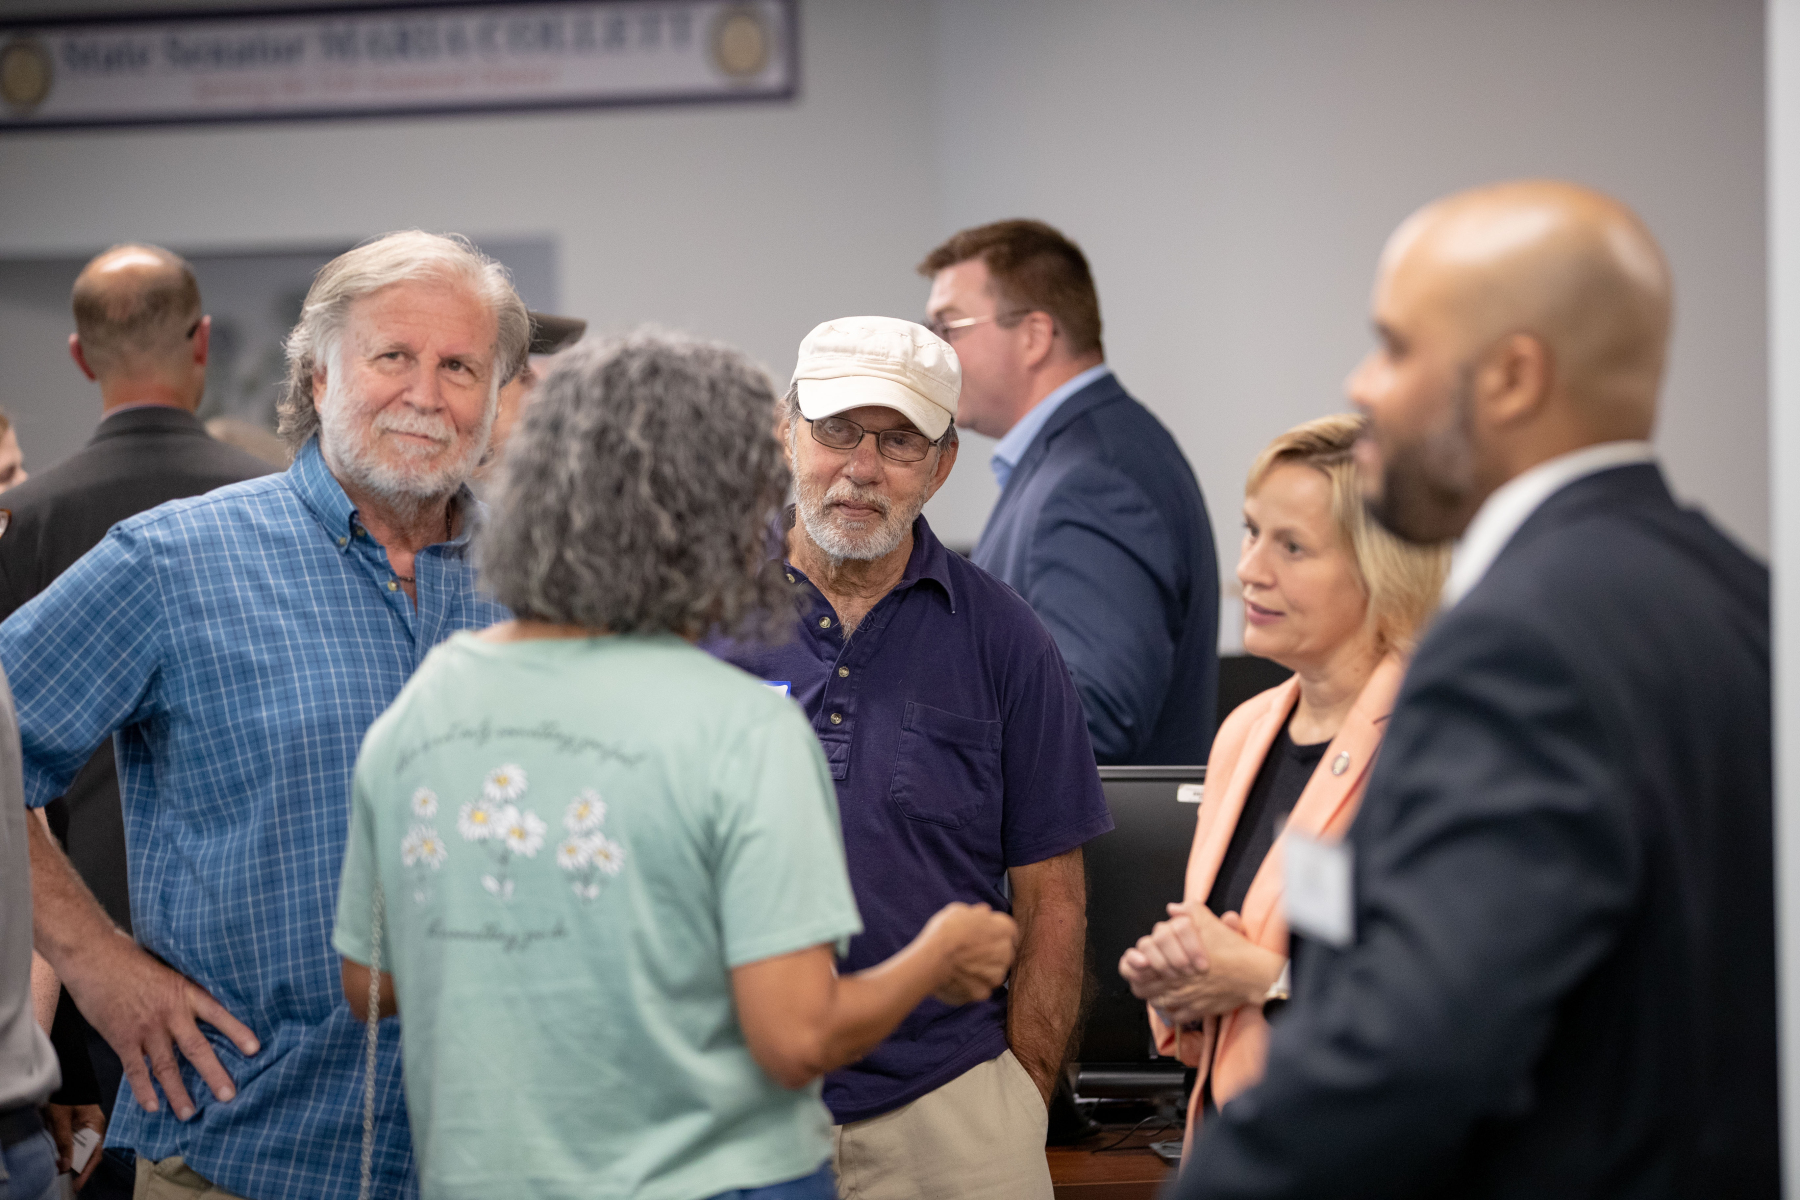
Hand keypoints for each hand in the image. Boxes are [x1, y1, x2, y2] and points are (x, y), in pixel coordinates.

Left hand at [45, 1102, 104, 1189]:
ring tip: (62, 1170)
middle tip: (66, 1180)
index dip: (86, 1170)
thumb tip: (65, 1166)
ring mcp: (89, 1124)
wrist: (68, 1074)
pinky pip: (77, 1140)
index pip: (96, 1153)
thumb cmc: (66, 1095)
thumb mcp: (61, 1119)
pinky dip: (70, 1149)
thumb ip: (64, 1142)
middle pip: (89, 1152)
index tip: (76, 1184)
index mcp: (97, 1125)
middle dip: (78, 1166)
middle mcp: (96, 1126)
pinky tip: (62, 1155)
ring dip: (73, 1158)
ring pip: (82, 1147)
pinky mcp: (81, 1122)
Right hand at [58, 931, 259, 1120]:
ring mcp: (146, 1029)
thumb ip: (183, 992)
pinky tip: (152, 1106)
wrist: (94, 957)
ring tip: (189, 1113)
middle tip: (228, 1096)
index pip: (218, 1014)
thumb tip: (200, 1008)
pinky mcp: (122, 1039)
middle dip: (214, 1074)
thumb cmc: (132, 960)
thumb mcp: (168, 970)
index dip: (237, 1032)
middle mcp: (170, 1014)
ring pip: (167, 1066)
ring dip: (178, 1092)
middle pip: (197, 1048)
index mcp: (185, 993)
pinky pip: (136, 1070)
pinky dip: (144, 1090)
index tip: (255, 1050)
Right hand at [922, 902, 1018, 1004]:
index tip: (983, 936)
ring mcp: (996, 976)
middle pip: (1003, 954)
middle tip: (969, 951)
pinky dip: (970, 985)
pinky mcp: (983, 993)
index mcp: (1005, 929)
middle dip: (990, 953)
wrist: (933, 958)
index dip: (994, 933)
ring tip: (961, 965)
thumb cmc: (946, 930)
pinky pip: (979, 988)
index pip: (1008, 931)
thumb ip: (978, 913)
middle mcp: (1007, 953)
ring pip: (993, 973)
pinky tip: (956, 978)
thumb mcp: (960, 910)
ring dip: (982, 971)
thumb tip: (984, 912)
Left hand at [1128, 904, 1286, 1025]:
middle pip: (1142, 987)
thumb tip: (1173, 908)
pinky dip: (1171, 1012)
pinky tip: (1175, 1003)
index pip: (1137, 966)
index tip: (1141, 962)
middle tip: (1148, 975)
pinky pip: (1174, 1017)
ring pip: (1156, 1002)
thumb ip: (1188, 911)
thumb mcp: (1209, 922)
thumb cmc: (1231, 948)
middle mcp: (1174, 981)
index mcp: (1172, 958)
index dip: (1133, 964)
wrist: (1253, 973)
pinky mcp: (1196, 1011)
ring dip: (1155, 995)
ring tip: (1160, 988)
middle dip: (1142, 980)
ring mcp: (1184, 998)